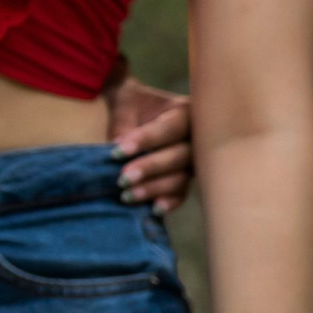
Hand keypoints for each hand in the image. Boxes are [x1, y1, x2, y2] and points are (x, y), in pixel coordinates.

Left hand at [110, 80, 194, 213]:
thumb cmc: (132, 104)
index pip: (168, 129)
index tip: (117, 151)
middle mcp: (196, 137)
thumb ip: (123, 127)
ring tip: (127, 195)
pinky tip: (154, 209)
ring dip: (155, 188)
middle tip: (122, 178)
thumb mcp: (125, 107)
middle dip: (150, 168)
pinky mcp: (185, 175)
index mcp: (184, 112)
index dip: (145, 140)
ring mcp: (193, 159)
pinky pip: (182, 191)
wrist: (136, 106)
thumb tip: (118, 150)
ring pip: (180, 177)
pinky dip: (170, 201)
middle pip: (179, 156)